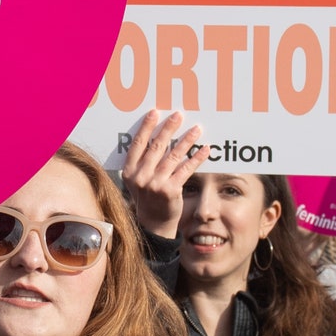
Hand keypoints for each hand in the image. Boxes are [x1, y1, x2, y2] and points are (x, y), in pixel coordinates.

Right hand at [121, 109, 204, 237]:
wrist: (154, 223)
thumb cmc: (147, 197)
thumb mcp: (137, 180)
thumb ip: (141, 162)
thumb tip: (156, 136)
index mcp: (130, 171)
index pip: (138, 144)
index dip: (146, 127)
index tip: (155, 112)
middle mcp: (141, 177)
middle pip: (157, 147)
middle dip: (169, 128)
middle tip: (179, 115)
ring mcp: (156, 184)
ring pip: (173, 156)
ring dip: (187, 140)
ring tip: (197, 129)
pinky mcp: (171, 190)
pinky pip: (186, 169)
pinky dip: (197, 158)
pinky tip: (206, 149)